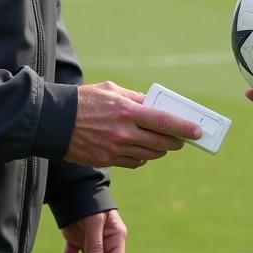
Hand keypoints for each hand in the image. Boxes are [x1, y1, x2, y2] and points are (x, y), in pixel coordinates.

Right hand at [64, 81, 202, 168]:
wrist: (54, 122)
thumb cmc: (83, 101)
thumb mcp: (110, 90)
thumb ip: (134, 98)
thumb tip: (153, 103)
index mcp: (127, 111)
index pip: (163, 121)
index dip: (184, 128)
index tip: (198, 131)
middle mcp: (124, 132)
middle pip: (161, 142)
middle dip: (176, 141)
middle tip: (182, 138)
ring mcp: (116, 149)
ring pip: (150, 154)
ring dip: (161, 149)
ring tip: (163, 142)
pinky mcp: (107, 160)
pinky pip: (135, 162)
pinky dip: (143, 156)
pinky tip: (142, 148)